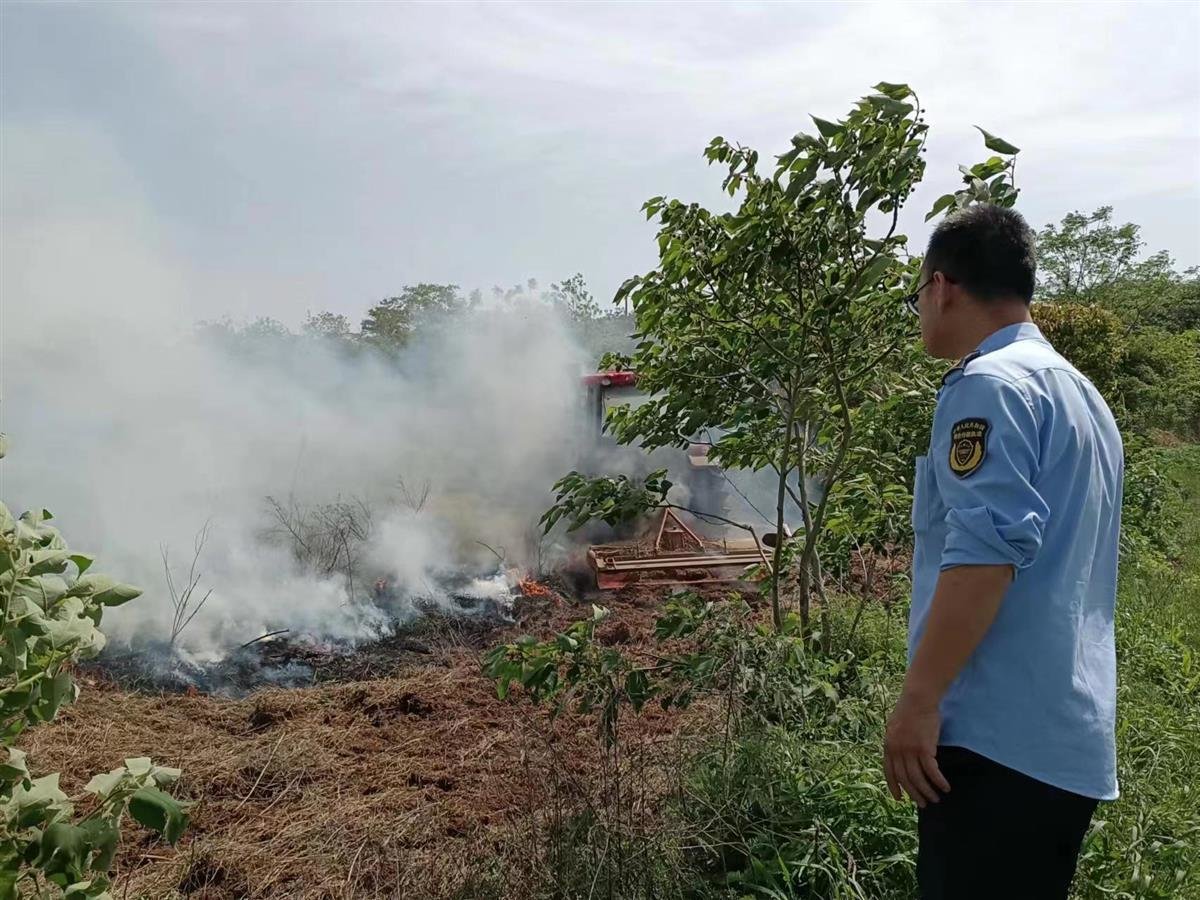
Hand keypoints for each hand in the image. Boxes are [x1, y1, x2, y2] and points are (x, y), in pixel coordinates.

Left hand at [884, 691, 950, 807]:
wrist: (918, 699)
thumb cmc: (908, 709)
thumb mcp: (894, 727)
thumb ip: (895, 742)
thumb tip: (898, 755)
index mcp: (888, 746)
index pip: (889, 772)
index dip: (894, 786)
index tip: (899, 799)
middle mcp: (897, 751)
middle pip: (905, 779)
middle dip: (914, 794)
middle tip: (922, 804)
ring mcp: (910, 750)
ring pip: (918, 778)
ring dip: (927, 791)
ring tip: (935, 799)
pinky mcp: (925, 748)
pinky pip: (932, 771)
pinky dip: (938, 782)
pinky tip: (945, 788)